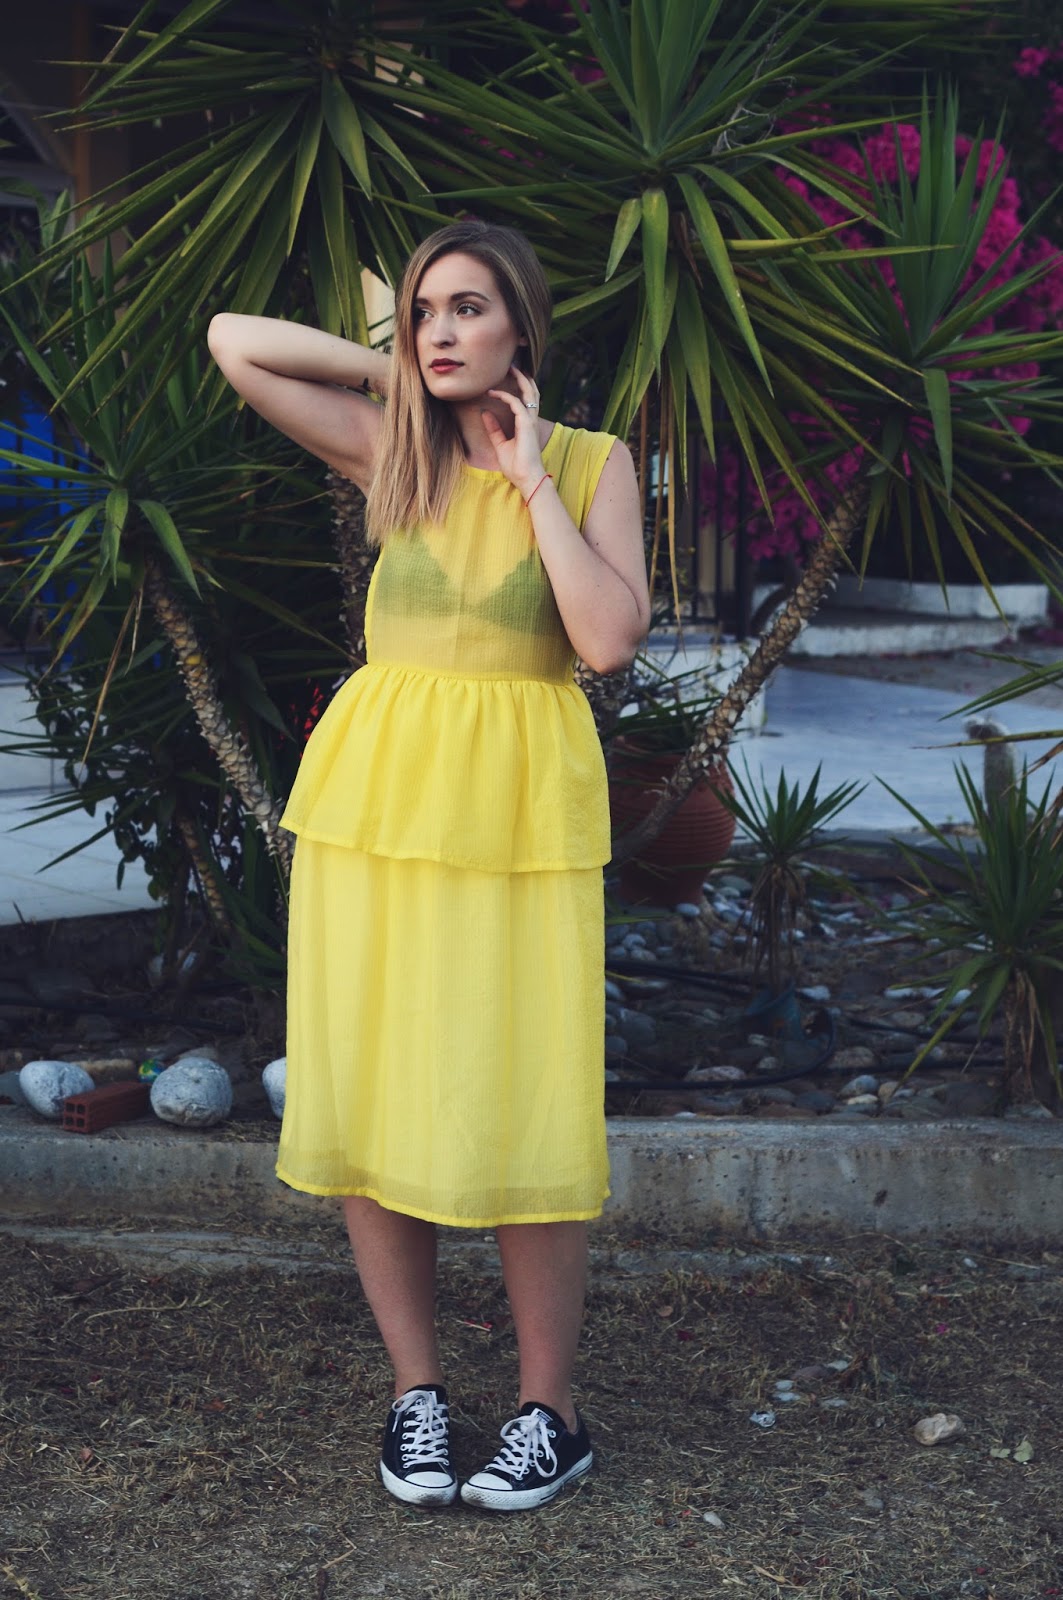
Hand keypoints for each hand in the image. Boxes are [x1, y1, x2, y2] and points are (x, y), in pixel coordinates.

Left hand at [483, 364, 544, 496]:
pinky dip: (505, 396)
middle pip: (532, 391)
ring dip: (520, 378)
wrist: (526, 478)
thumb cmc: (517, 466)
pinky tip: (493, 393)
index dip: (515, 388)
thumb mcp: (500, 445)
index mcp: (527, 424)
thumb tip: (485, 413)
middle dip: (523, 376)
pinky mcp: (527, 425)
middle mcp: (532, 419)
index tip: (495, 385)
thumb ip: (494, 429)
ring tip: (510, 367)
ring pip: (529, 392)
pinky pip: (516, 403)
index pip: (525, 400)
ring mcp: (531, 421)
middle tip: (512, 364)